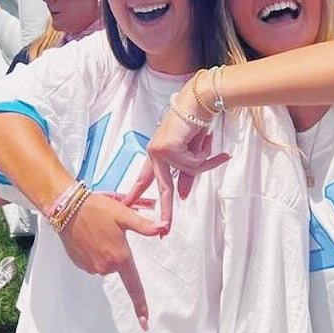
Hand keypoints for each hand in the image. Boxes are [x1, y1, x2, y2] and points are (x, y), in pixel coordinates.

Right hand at [59, 193, 167, 329]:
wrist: (67, 209)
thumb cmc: (97, 210)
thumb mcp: (124, 214)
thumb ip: (144, 226)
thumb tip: (164, 228)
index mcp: (120, 257)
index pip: (134, 287)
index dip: (141, 306)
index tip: (145, 323)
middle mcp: (106, 267)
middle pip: (120, 267)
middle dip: (119, 253)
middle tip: (111, 232)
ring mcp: (91, 267)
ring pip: (106, 264)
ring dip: (106, 251)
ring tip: (98, 232)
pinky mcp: (80, 264)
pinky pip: (94, 262)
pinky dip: (94, 251)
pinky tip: (89, 237)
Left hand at [124, 81, 228, 231]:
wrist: (198, 102)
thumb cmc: (195, 123)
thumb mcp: (192, 152)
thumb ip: (187, 175)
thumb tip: (182, 196)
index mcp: (157, 154)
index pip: (145, 178)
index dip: (136, 194)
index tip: (127, 206)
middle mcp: (155, 153)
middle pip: (161, 187)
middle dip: (166, 209)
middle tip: (165, 230)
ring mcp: (160, 151)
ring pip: (187, 172)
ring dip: (203, 159)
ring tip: (206, 141)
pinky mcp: (168, 148)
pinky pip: (192, 164)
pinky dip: (203, 154)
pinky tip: (203, 139)